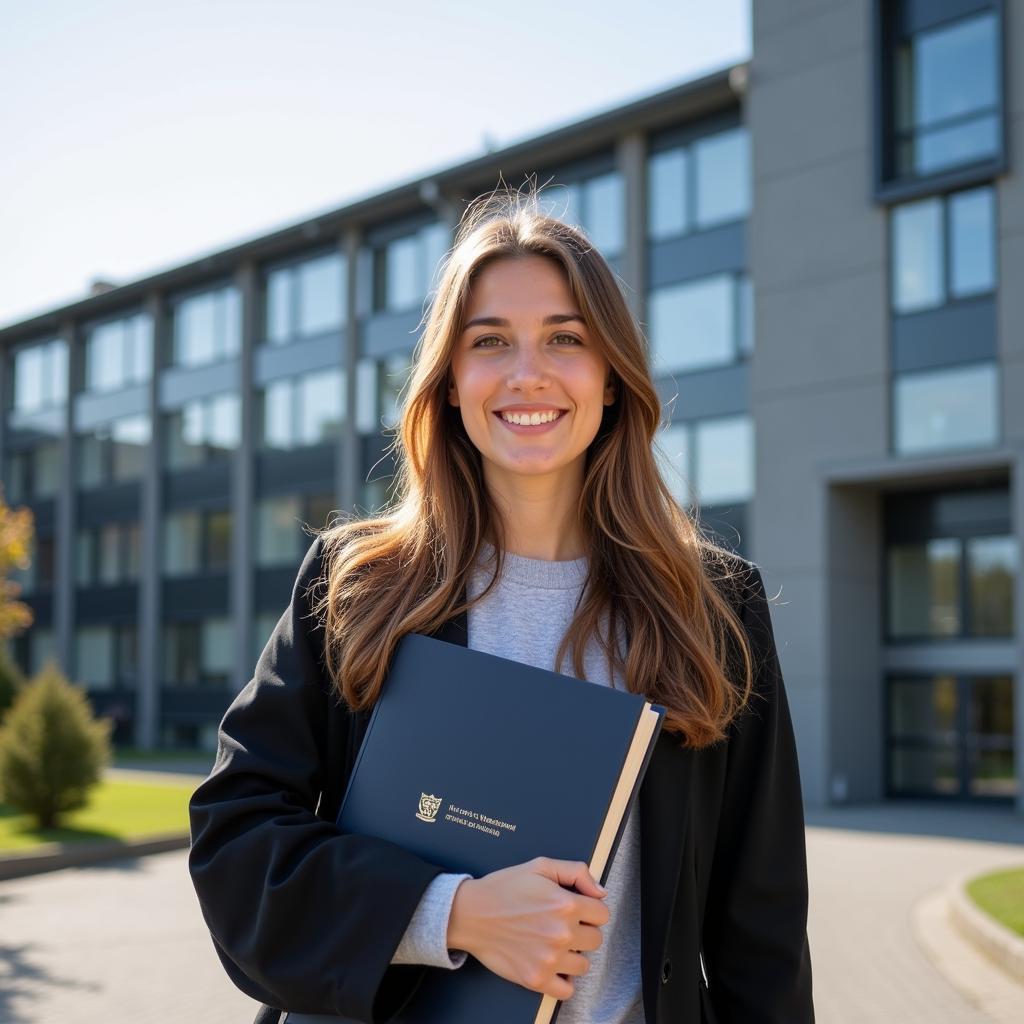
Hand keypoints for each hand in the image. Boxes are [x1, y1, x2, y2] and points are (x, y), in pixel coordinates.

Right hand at [447, 856, 609, 1000]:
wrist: (471, 913)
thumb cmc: (503, 888)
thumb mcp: (540, 866)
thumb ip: (576, 872)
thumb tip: (600, 892)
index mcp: (566, 904)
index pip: (602, 914)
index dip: (590, 910)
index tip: (578, 910)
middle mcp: (561, 934)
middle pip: (595, 940)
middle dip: (583, 931)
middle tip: (563, 925)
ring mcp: (549, 959)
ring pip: (583, 965)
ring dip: (573, 955)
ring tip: (554, 943)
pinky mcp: (536, 979)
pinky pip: (567, 990)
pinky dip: (563, 980)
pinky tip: (551, 964)